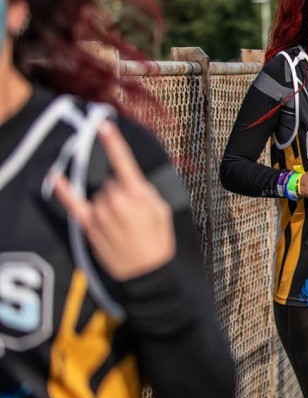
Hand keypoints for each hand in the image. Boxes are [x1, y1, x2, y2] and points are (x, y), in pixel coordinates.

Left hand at [53, 121, 173, 280]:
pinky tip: (55, 177)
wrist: (147, 272)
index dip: (113, 142)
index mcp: (137, 194)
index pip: (123, 162)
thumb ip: (146, 192)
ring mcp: (99, 213)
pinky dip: (63, 190)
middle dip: (121, 191)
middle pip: (111, 181)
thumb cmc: (158, 241)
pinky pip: (73, 204)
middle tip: (134, 212)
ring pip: (99, 193)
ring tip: (122, 223)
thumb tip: (131, 182)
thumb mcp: (162, 211)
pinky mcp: (89, 226)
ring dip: (108, 201)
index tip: (103, 125)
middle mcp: (114, 200)